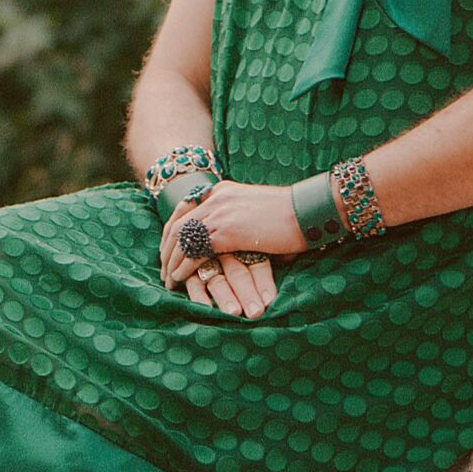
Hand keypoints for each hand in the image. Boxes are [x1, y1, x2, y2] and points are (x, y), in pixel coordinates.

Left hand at [160, 180, 306, 317]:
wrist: (309, 210)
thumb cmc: (292, 215)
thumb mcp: (256, 211)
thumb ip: (238, 220)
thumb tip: (233, 241)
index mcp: (221, 191)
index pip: (184, 210)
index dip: (172, 232)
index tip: (167, 250)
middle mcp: (216, 198)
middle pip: (177, 224)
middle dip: (166, 249)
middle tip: (163, 269)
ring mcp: (220, 214)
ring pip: (181, 239)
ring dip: (171, 262)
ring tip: (168, 280)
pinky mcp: (227, 233)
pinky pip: (194, 252)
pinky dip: (183, 267)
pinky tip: (179, 279)